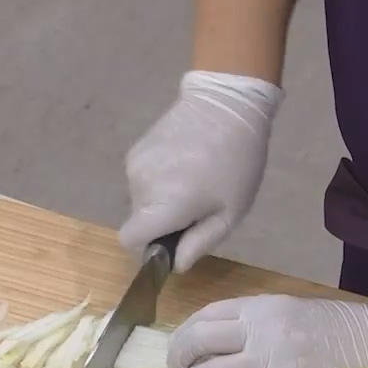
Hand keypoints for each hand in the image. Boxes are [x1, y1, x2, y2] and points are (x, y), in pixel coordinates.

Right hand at [119, 70, 283, 271]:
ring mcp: (135, 165)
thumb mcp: (230, 213)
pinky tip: (183, 164)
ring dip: (160, 200)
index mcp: (163, 206)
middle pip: (138, 220)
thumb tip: (175, 265)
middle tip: (196, 207)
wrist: (226, 103)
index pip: (130, 241)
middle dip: (161, 222)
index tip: (171, 242)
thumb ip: (199, 244)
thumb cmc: (237, 163)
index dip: (148, 249)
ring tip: (192, 181)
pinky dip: (158, 180)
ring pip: (140, 199)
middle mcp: (140, 186)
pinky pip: (142, 178)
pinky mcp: (136, 148)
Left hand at [167, 290, 367, 367]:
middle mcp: (262, 331)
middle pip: (199, 339)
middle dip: (178, 357)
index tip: (180, 346)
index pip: (208, 315)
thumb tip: (219, 342)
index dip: (185, 332)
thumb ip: (260, 322)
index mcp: (265, 307)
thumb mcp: (297, 311)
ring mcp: (272, 364)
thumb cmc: (345, 330)